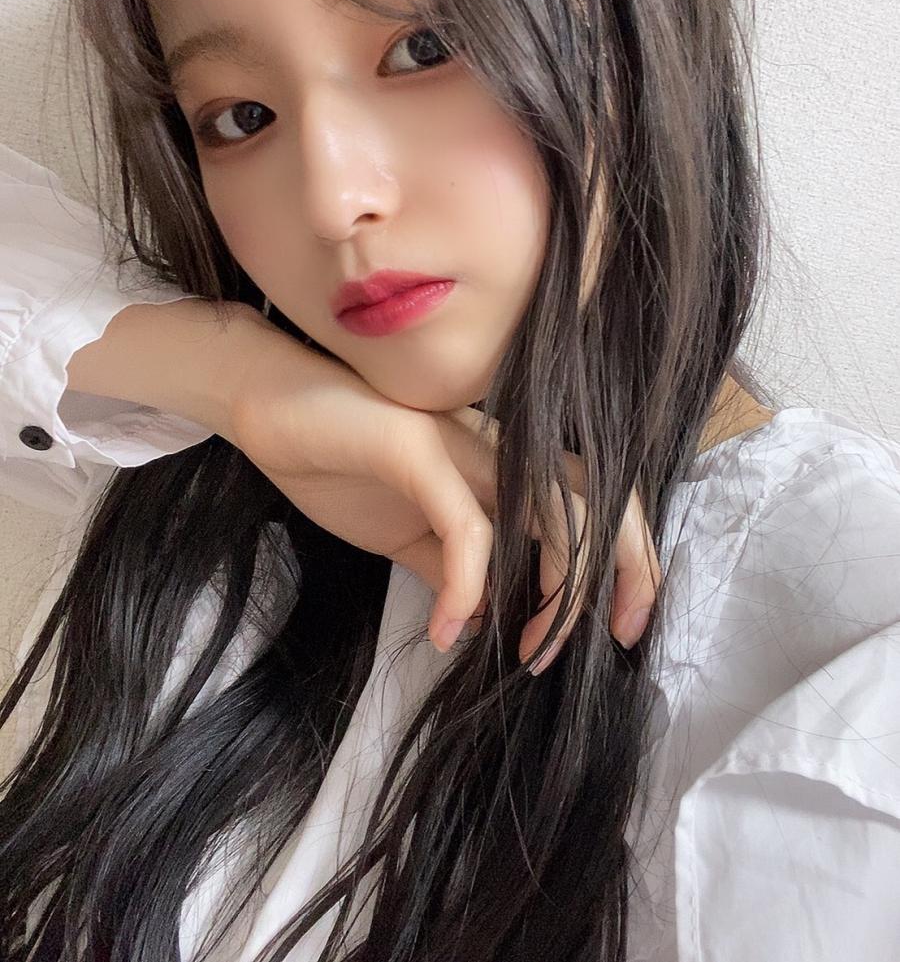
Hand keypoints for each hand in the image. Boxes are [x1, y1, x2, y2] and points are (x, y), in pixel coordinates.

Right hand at [228, 325, 658, 672]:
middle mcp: (496, 452)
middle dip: (625, 570)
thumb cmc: (338, 460)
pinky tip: (441, 630)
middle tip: (615, 638)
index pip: (591, 504)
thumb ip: (447, 569)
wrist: (268, 405)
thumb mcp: (404, 533)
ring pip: (552, 508)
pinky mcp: (417, 449)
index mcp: (501, 468)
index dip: (628, 559)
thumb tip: (478, 625)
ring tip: (531, 651)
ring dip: (559, 589)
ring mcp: (460, 446)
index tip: (621, 627)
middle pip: (596, 501)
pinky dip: (468, 586)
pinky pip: (467, 525)